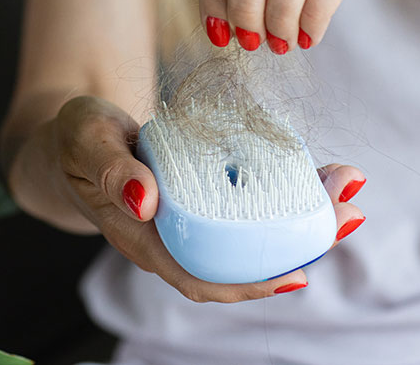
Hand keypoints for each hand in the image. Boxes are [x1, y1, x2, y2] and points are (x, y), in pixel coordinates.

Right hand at [8, 95, 366, 302]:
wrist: (73, 136)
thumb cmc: (77, 137)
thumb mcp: (87, 140)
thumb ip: (112, 169)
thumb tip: (146, 200)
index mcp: (143, 237)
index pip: (201, 278)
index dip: (250, 284)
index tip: (297, 274)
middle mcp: (172, 239)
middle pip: (241, 263)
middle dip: (299, 244)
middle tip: (347, 214)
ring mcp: (190, 222)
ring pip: (251, 237)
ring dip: (302, 219)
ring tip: (346, 192)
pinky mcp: (203, 200)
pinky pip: (248, 208)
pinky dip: (285, 194)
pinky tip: (316, 175)